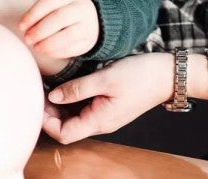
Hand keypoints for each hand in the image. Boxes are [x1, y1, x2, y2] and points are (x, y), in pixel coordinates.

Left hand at [18, 0, 99, 58]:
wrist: (96, 17)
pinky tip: (46, 51)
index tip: (21, 26)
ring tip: (36, 47)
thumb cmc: (67, 10)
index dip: (33, 14)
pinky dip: (56, 52)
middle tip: (27, 38)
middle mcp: (82, 8)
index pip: (49, 1)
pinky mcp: (88, 42)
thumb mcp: (59, 2)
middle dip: (40, 30)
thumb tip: (23, 27)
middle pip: (60, 17)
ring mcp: (88, 25)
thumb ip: (42, 11)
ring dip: (48, 43)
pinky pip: (72, 49)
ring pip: (68, 35)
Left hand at [42, 53, 174, 143]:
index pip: (64, 134)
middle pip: (68, 128)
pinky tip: (68, 86)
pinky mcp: (110, 106)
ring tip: (51, 87)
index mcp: (100, 120)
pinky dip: (73, 101)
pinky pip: (86, 109)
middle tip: (40, 91)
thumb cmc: (140, 75)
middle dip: (50, 113)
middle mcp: (102, 123)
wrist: (168, 74)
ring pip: (76, 118)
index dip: (47, 122)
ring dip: (61, 106)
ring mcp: (106, 115)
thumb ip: (77, 89)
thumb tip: (53, 97)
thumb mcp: (105, 78)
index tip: (38, 102)